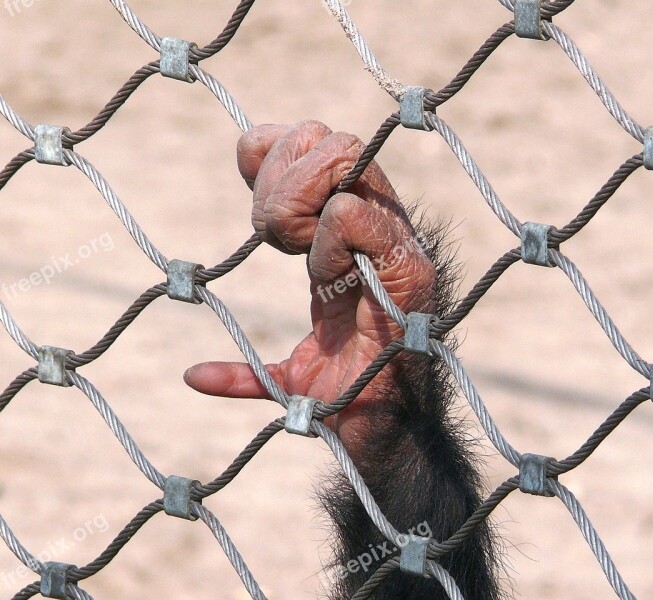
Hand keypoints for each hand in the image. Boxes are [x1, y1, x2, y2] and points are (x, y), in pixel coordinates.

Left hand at [183, 121, 435, 452]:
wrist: (383, 439)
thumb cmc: (345, 401)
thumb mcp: (288, 372)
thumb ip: (243, 365)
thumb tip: (192, 376)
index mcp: (352, 235)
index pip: (311, 141)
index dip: (269, 158)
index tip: (256, 210)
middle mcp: (379, 226)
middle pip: (327, 139)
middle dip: (280, 183)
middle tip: (275, 238)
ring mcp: (396, 243)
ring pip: (342, 161)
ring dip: (298, 207)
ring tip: (300, 258)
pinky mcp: (408, 268)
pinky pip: (352, 216)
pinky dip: (324, 244)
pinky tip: (327, 281)